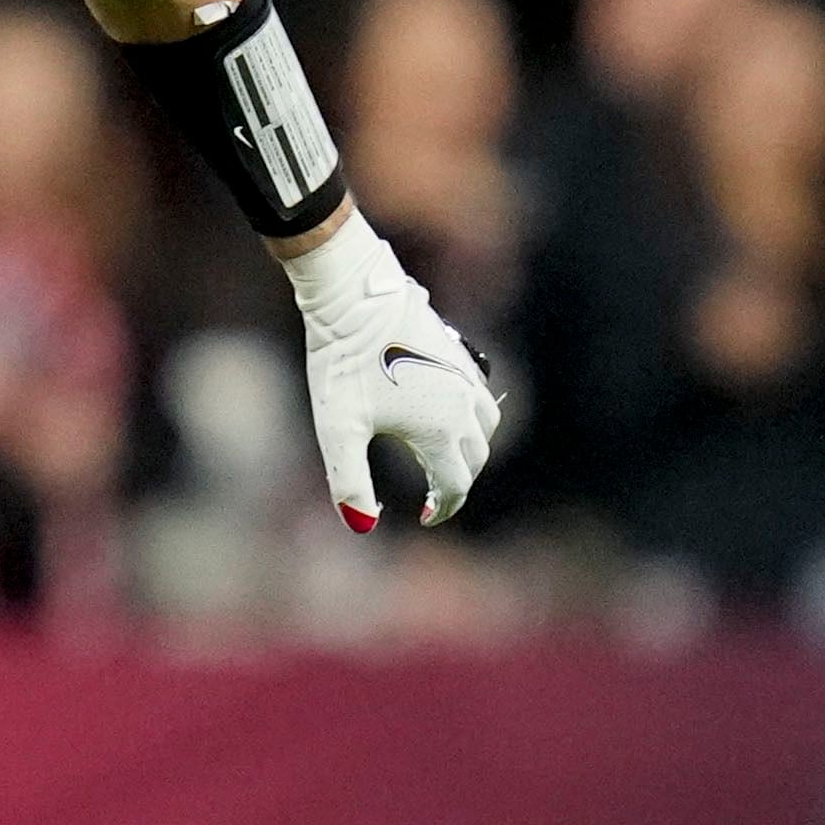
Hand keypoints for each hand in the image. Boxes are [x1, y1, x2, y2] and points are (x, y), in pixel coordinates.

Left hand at [279, 211, 500, 530]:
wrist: (356, 296)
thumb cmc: (343, 362)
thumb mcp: (337, 429)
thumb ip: (349, 482)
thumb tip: (363, 527)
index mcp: (439, 431)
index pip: (454, 485)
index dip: (440, 508)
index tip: (423, 517)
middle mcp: (463, 406)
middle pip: (474, 460)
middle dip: (456, 482)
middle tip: (431, 495)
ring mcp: (467, 378)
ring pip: (486, 428)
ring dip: (470, 451)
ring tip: (443, 459)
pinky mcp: (462, 355)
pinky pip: (482, 398)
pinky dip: (474, 420)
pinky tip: (447, 415)